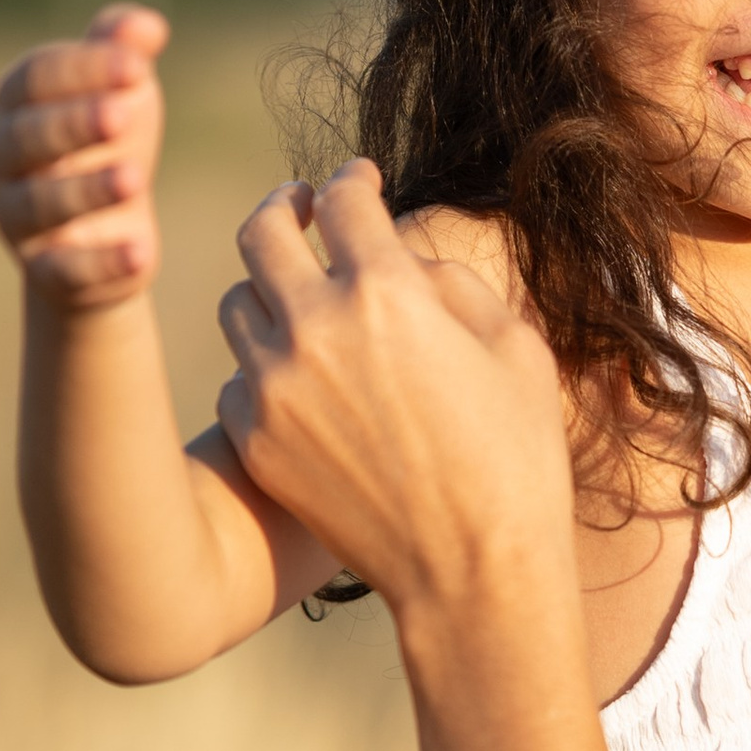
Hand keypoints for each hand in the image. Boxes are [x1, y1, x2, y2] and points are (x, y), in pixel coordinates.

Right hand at [0, 5, 168, 306]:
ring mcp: (16, 219)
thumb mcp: (118, 92)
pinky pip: (65, 270)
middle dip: (75, 123)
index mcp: (15, 105)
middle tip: (124, 113)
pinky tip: (141, 252)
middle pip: (27, 137)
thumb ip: (123, 52)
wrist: (108, 237)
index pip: (36, 78)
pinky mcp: (45, 273)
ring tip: (135, 177)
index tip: (138, 66)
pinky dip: (102, 263)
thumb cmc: (105, 146)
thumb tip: (147, 25)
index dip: (84, 69)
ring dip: (88, 189)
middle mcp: (1, 160)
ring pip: (42, 204)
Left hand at [214, 163, 578, 627]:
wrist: (473, 572)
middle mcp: (316, 328)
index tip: (356, 179)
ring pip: (237, 303)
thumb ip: (450, 283)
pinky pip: (237, 379)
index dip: (350, 178)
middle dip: (283, 206)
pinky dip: (262, 367)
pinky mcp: (256, 441)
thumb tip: (404, 260)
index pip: (344, 200)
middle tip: (298, 206)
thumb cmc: (514, 458)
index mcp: (388, 293)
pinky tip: (297, 380)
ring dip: (266, 289)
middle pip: (261, 231)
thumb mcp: (513, 346)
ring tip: (294, 297)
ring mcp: (275, 387)